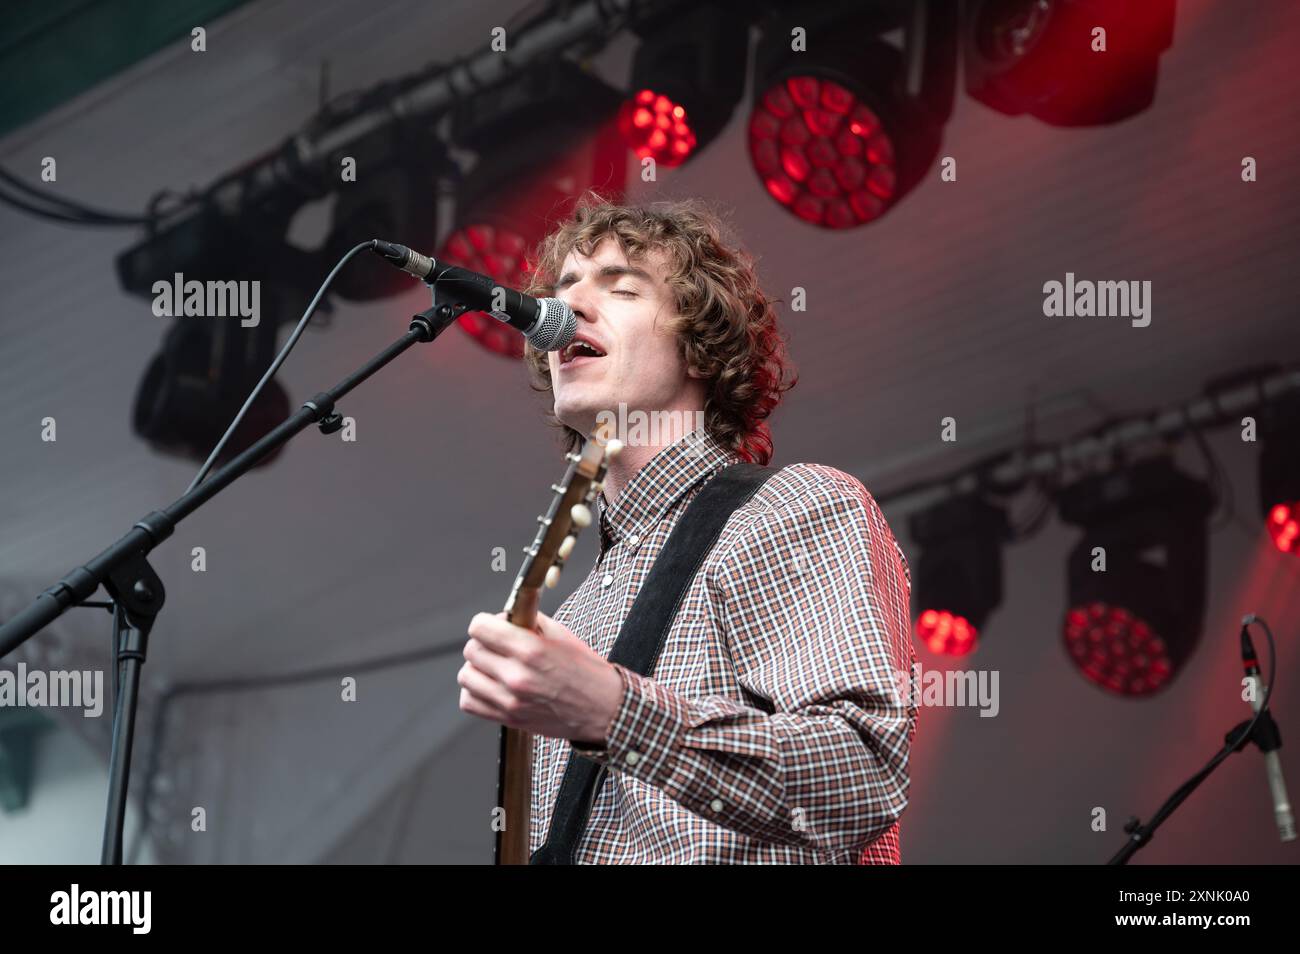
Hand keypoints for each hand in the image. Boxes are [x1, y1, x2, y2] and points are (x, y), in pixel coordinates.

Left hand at [458, 610, 623, 743]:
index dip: (484, 623)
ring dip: (477, 668)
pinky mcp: (509, 718)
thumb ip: (530, 622)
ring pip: (466, 676)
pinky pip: (469, 702)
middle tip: (499, 645)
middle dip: (483, 643)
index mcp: (531, 650)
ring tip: (495, 666)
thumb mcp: (562, 636)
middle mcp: (517, 676)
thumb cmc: (586, 672)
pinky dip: (476, 692)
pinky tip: (491, 686)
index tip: (492, 625)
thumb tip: (506, 614)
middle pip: (471, 650)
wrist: (603, 709)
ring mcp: (511, 701)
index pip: (479, 628)